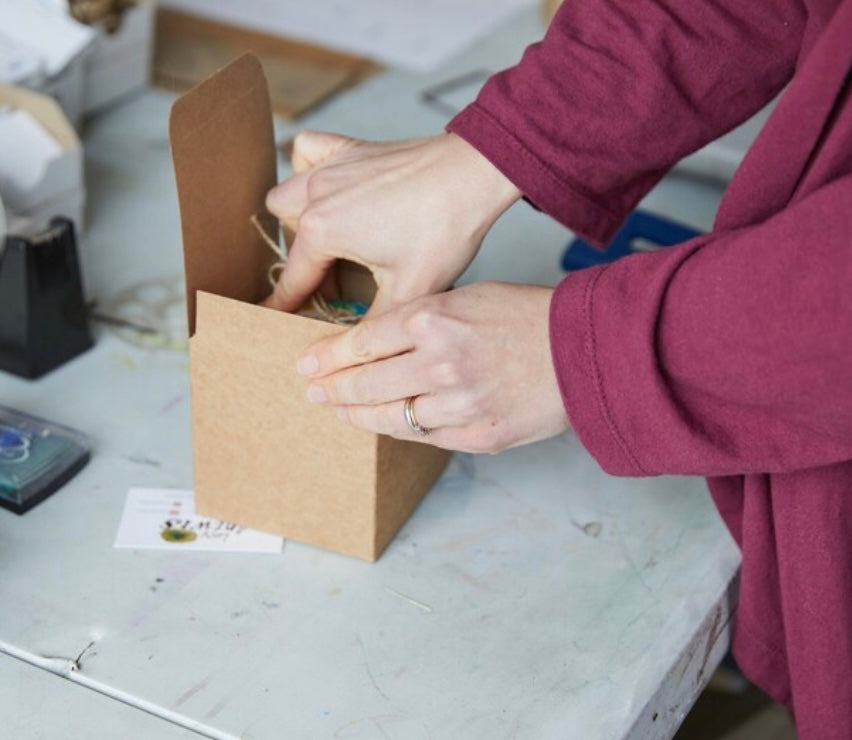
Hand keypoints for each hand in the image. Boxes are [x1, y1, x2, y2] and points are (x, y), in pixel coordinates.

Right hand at [263, 131, 520, 316]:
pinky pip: (310, 151)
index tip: (274, 320)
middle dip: (307, 267)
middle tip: (338, 285)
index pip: (294, 281)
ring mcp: (331, 167)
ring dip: (300, 221)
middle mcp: (316, 195)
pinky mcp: (352, 149)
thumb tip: (353, 351)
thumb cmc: (445, 228)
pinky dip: (310, 168)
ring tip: (333, 242)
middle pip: (290, 241)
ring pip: (289, 196)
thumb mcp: (409, 292)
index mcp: (322, 231)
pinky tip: (332, 188)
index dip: (286, 307)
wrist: (474, 175)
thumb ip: (372, 325)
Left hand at [296, 282, 570, 453]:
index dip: (326, 357)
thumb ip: (417, 320)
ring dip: (356, 415)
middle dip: (330, 390)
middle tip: (312, 392)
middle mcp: (439, 363)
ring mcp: (458, 404)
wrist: (582, 350)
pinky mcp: (477, 435)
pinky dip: (399, 429)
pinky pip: (423, 436)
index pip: (360, 343)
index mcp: (433, 319)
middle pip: (363, 384)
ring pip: (387, 418)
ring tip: (340, 412)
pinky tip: (383, 423)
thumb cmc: (525, 316)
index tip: (306, 364)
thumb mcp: (466, 297)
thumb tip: (372, 343)